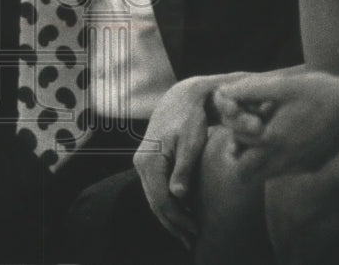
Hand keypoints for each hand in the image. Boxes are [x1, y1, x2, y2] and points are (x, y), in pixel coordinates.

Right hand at [134, 78, 211, 245]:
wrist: (182, 97)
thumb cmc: (190, 117)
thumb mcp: (191, 141)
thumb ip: (184, 168)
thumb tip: (178, 195)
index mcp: (150, 160)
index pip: (162, 199)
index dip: (179, 219)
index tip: (196, 231)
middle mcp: (141, 163)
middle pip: (155, 202)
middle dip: (173, 224)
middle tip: (192, 240)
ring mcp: (142, 162)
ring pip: (154, 197)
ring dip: (169, 217)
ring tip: (187, 233)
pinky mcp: (148, 161)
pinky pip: (155, 188)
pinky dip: (167, 204)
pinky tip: (181, 211)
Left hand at [215, 71, 338, 181]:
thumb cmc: (319, 93)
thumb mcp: (282, 86)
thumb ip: (250, 90)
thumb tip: (224, 92)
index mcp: (272, 139)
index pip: (236, 141)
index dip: (234, 124)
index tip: (242, 111)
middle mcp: (283, 160)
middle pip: (243, 173)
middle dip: (239, 152)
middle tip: (248, 129)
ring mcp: (297, 167)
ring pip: (262, 176)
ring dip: (256, 159)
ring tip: (265, 132)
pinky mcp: (309, 168)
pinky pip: (281, 171)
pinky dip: (275, 159)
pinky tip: (286, 136)